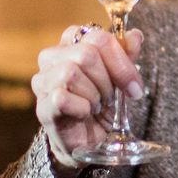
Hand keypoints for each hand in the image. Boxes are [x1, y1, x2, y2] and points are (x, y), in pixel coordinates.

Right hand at [33, 25, 145, 168]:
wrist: (91, 141)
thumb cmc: (102, 105)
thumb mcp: (120, 79)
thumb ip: (126, 56)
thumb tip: (135, 35)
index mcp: (71, 44)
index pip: (97, 36)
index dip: (120, 60)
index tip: (134, 85)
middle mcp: (51, 58)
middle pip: (87, 54)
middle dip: (108, 80)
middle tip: (110, 98)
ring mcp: (43, 81)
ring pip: (71, 73)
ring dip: (95, 94)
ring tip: (96, 106)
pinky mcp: (42, 106)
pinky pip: (63, 97)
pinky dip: (83, 109)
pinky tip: (85, 114)